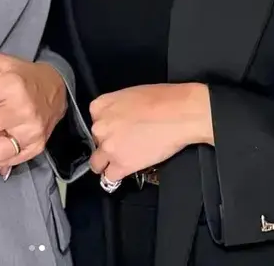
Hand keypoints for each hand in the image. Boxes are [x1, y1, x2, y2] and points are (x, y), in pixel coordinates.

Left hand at [89, 83, 211, 182]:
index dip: (107, 127)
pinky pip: (109, 178)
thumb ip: (116, 108)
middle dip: (109, 143)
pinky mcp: (121, 165)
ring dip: (107, 163)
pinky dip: (116, 177)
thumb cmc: (162, 99)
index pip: (94, 121)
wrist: (179, 113)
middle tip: (125, 143)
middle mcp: (100, 126)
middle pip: (96, 141)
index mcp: (101, 106)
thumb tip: (119, 118)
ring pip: (97, 163)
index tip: (115, 130)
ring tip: (121, 161)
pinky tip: (124, 172)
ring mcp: (109, 147)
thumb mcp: (130, 94)